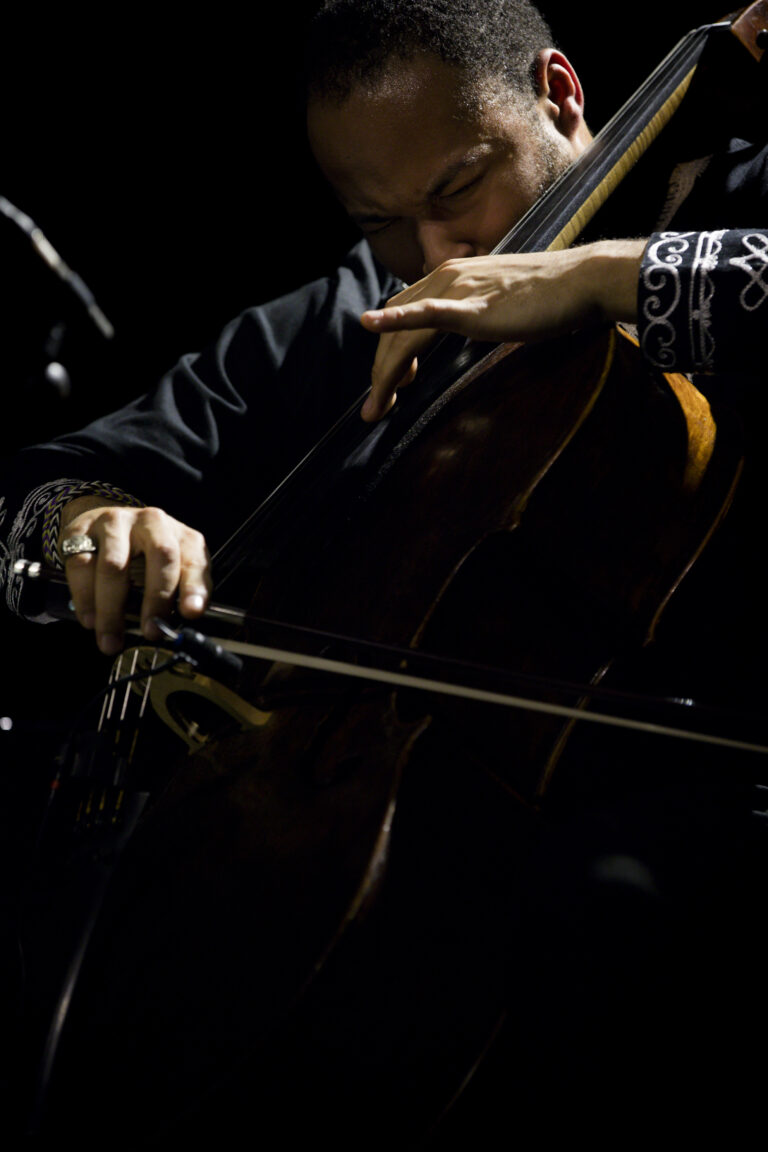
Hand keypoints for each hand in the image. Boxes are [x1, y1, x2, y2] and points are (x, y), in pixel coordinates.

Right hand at [60, 497, 211, 654]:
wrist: (106, 522)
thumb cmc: (145, 555)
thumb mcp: (174, 568)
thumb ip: (183, 592)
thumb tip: (187, 618)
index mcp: (181, 536)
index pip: (194, 560)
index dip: (194, 587)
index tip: (191, 612)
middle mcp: (151, 522)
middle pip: (160, 554)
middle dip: (156, 598)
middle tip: (151, 632)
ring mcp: (115, 522)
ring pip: (113, 565)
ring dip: (112, 609)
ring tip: (111, 639)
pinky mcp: (81, 530)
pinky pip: (81, 565)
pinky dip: (85, 598)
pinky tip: (89, 619)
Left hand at [359, 239, 645, 420]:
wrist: (580, 282)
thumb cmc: (547, 297)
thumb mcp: (498, 304)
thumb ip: (475, 312)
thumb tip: (471, 327)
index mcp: (450, 279)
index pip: (404, 315)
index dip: (391, 351)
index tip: (396, 383)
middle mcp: (444, 280)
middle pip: (396, 329)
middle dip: (381, 371)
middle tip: (375, 407)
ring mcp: (456, 291)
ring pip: (403, 334)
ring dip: (384, 374)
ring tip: (376, 408)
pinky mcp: (472, 307)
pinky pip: (425, 315)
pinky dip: (394, 322)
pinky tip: (371, 325)